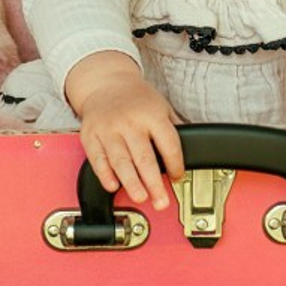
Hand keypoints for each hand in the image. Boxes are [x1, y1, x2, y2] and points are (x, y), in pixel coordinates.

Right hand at [65, 52, 183, 209]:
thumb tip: (195, 148)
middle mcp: (130, 122)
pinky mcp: (91, 136)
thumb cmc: (137, 99)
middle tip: (161, 202)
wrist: (105, 83)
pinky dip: (105, 175)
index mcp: (152, 114)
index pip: (168, 144)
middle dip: (154, 183)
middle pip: (144, 157)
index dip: (176, 164)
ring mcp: (109, 129)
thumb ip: (175, 127)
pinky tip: (113, 186)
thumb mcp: (162, 106)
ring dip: (131, 183)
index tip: (177, 177)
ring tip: (141, 196)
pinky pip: (97, 159)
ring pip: (121, 161)